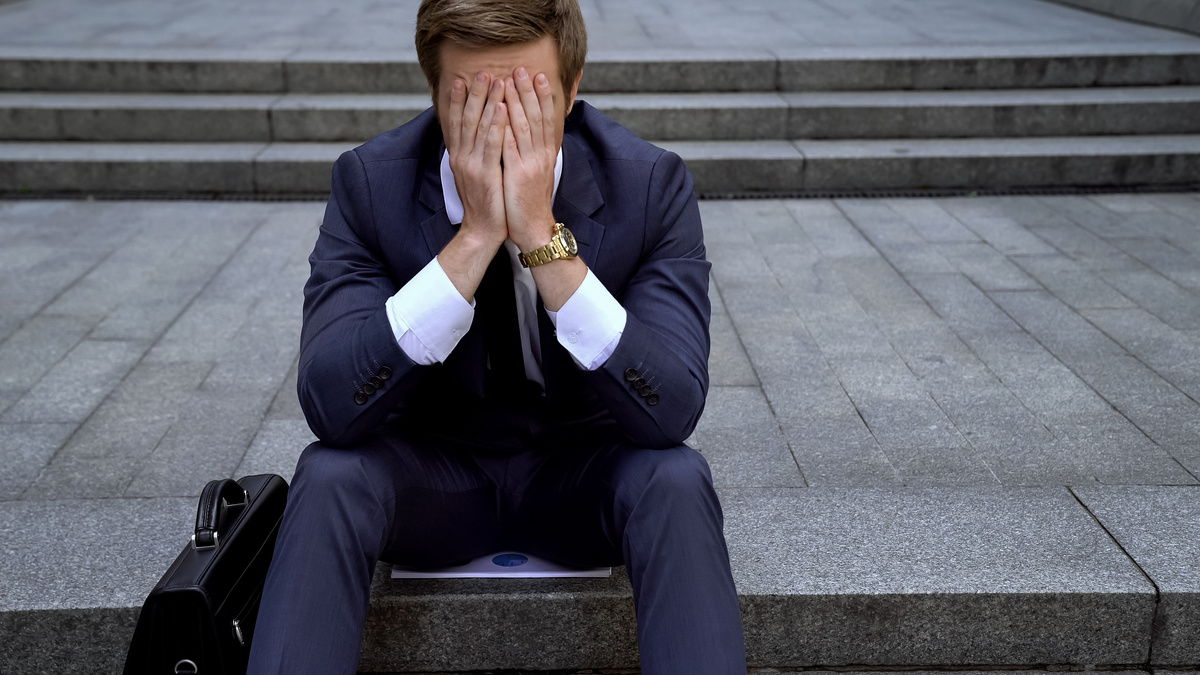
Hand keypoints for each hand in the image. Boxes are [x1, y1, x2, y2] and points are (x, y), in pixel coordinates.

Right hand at [446, 72, 507, 247]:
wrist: (481, 230)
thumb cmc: (483, 202)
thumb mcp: (472, 174)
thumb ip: (472, 153)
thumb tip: (473, 135)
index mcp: (458, 156)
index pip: (455, 122)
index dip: (457, 101)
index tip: (461, 80)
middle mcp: (462, 157)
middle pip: (466, 118)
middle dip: (473, 94)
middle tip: (481, 72)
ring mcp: (472, 164)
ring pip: (478, 126)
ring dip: (487, 101)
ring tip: (495, 80)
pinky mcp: (485, 173)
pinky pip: (491, 144)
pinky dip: (496, 124)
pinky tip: (502, 108)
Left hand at [501, 67, 558, 251]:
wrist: (534, 229)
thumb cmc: (530, 202)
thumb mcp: (537, 173)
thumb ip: (534, 152)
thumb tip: (528, 133)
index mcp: (546, 154)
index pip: (546, 119)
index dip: (542, 96)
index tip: (538, 76)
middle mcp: (541, 156)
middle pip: (536, 117)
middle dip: (529, 92)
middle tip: (522, 69)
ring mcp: (529, 164)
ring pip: (524, 127)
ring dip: (516, 102)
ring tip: (509, 82)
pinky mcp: (517, 175)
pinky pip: (510, 147)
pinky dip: (505, 128)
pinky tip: (499, 112)